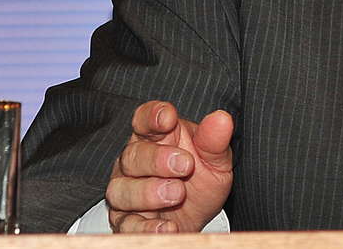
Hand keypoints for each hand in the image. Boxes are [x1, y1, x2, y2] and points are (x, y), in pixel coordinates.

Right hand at [106, 100, 234, 233]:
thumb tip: (221, 119)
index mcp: (155, 138)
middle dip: (157, 159)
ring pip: (121, 189)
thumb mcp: (215, 160)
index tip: (168, 118)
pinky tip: (167, 226)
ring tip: (177, 194)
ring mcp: (126, 192)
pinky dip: (146, 227)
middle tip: (185, 166)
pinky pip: (127, 224)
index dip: (152, 116)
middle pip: (132, 155)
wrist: (197, 219)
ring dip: (148, 192)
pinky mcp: (125, 222)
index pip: (144, 120)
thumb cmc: (200, 180)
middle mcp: (134, 163)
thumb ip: (215, 141)